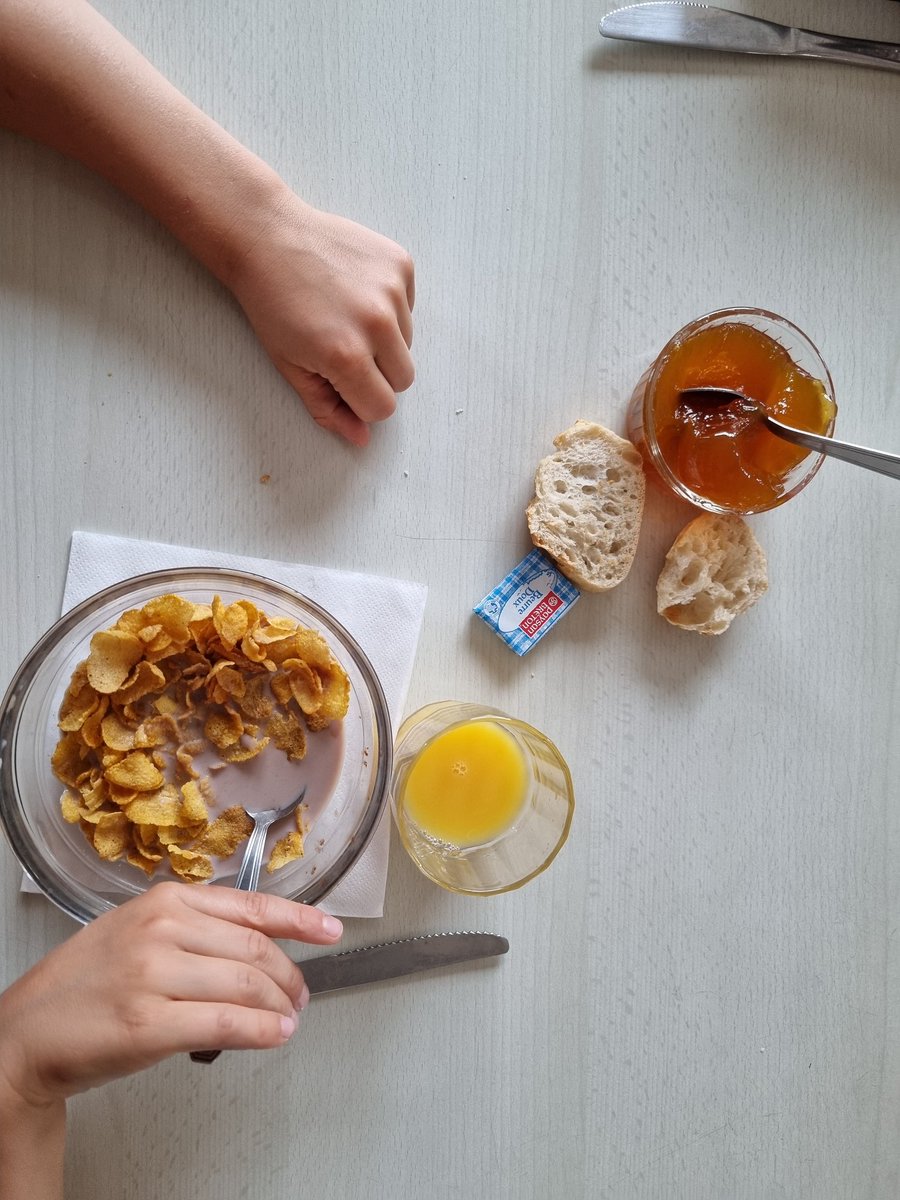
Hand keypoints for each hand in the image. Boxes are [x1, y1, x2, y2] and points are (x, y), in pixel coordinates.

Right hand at [0, 883, 342, 1106]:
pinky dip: (261, 1030)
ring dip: (280, 1007)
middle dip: (290, 976)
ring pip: (248, 985)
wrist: (26, 1033)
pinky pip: (227, 1022)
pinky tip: (274, 1035)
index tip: (330, 930)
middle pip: (256, 950)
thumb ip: (194, 931)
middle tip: (300, 995)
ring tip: (287, 1019)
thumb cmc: (83, 986)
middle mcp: (162, 930)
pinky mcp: (150, 1023)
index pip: (251, 905)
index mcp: (164, 901)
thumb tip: (256, 947)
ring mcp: (154, 975)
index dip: (300, 920)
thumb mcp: (137, 932)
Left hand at [227, 193, 415, 446]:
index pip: (382, 408)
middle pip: (403, 380)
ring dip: (385, 340)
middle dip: (377, 374)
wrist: (267, 237)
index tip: (341, 381)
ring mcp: (392, 291)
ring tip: (346, 315)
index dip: (361, 401)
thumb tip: (360, 438)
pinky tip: (355, 291)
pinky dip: (390, 307)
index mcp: (347, 356)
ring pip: (408, 344)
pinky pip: (409, 306)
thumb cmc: (271, 302)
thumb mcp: (290, 366)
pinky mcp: (400, 264)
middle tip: (343, 349)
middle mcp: (377, 324)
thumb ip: (328, 408)